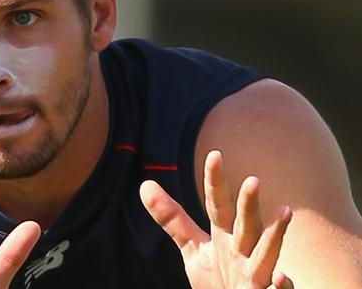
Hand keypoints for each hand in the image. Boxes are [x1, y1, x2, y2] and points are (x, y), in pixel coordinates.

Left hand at [140, 150, 292, 288]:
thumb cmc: (221, 279)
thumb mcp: (194, 248)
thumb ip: (173, 219)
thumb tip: (145, 184)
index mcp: (225, 237)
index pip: (218, 206)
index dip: (215, 183)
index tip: (214, 155)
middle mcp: (243, 253)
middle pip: (246, 226)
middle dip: (248, 205)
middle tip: (252, 180)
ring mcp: (256, 277)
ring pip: (266, 255)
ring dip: (275, 236)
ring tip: (285, 210)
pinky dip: (282, 287)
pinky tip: (281, 277)